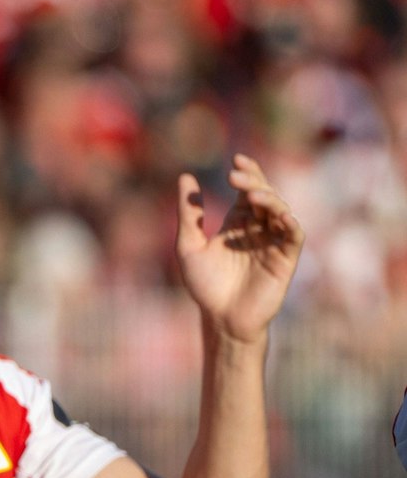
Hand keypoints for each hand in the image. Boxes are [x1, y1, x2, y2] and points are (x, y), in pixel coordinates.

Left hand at [175, 154, 304, 344]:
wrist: (220, 318)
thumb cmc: (204, 285)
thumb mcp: (188, 246)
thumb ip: (188, 214)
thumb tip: (185, 177)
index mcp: (237, 223)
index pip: (247, 191)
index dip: (246, 173)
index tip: (235, 159)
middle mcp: (258, 229)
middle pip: (264, 196)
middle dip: (254, 182)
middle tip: (236, 174)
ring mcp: (273, 242)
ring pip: (280, 211)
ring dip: (269, 199)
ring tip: (252, 194)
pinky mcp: (285, 258)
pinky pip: (293, 235)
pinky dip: (289, 223)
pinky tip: (278, 214)